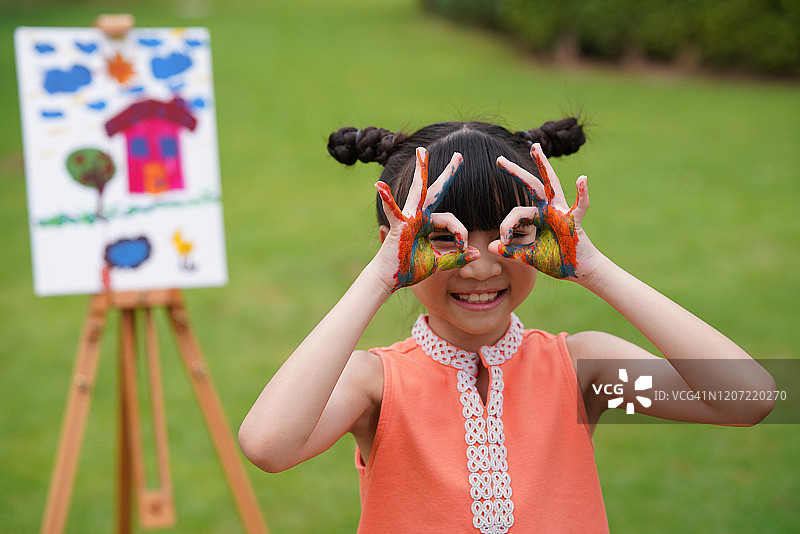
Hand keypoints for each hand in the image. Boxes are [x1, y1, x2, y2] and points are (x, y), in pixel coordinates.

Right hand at [375, 147, 479, 292]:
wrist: (390, 279)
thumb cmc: (410, 269)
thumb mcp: (438, 263)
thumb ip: (456, 257)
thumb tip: (477, 253)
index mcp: (427, 223)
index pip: (452, 220)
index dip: (461, 234)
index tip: (464, 248)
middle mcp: (418, 216)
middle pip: (435, 191)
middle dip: (448, 173)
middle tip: (459, 155)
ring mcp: (407, 218)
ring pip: (418, 191)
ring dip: (421, 171)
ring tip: (422, 151)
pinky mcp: (398, 226)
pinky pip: (394, 211)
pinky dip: (387, 199)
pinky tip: (379, 186)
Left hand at [490, 143, 592, 279]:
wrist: (578, 271)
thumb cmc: (556, 261)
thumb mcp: (529, 257)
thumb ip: (511, 252)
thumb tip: (490, 246)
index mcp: (537, 217)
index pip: (515, 212)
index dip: (506, 226)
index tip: (503, 242)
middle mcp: (549, 210)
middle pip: (531, 185)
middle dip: (515, 171)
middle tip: (499, 159)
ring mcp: (562, 212)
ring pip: (551, 184)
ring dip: (543, 165)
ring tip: (535, 147)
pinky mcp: (574, 221)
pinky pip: (580, 206)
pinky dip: (583, 193)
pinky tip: (582, 178)